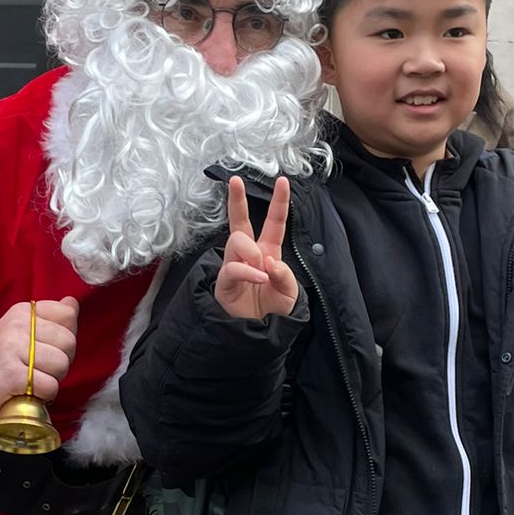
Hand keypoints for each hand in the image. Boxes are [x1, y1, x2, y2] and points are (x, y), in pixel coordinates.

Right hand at [0, 297, 78, 415]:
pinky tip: (30, 392)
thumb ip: (49, 318)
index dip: (66, 336)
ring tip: (35, 380)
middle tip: (42, 369)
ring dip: (53, 379)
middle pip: (68, 342)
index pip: (67, 314)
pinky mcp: (12, 375)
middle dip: (62, 361)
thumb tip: (73, 304)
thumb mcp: (18, 329)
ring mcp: (14, 349)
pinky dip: (45, 395)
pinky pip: (49, 386)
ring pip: (62, 365)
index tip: (49, 347)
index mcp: (23, 312)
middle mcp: (18, 326)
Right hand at [215, 175, 299, 319]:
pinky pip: (233, 268)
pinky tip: (259, 277)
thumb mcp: (290, 293)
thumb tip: (270, 260)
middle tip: (235, 181)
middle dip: (237, 200)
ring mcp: (233, 266)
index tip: (282, 181)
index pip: (274, 223)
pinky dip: (248, 271)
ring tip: (261, 269)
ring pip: (237, 240)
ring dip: (251, 251)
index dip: (279, 202)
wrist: (256, 333)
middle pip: (240, 222)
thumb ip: (285, 275)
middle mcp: (248, 254)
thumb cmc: (272, 311)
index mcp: (267, 251)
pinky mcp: (224, 281)